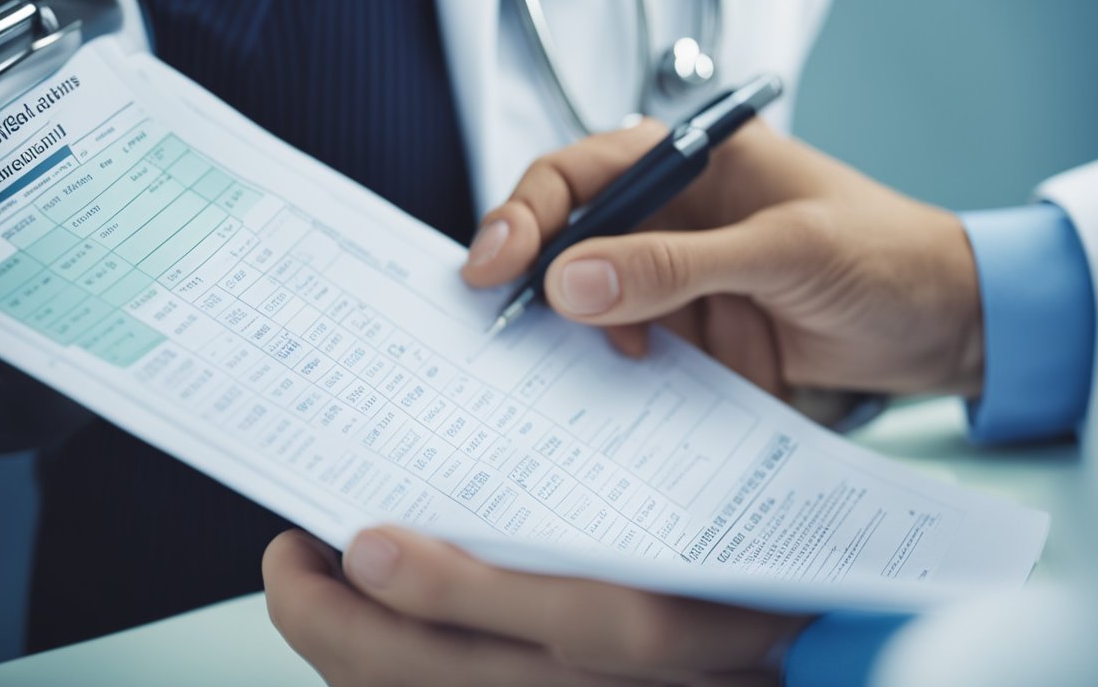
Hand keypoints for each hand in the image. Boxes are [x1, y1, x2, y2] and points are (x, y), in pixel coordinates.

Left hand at [263, 527, 804, 686]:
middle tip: (293, 568)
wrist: (804, 663)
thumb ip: (650, 483)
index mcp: (682, 620)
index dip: (455, 591)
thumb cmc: (776, 578)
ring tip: (310, 596)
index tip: (370, 540)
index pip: (570, 621)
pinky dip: (391, 685)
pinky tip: (359, 643)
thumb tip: (533, 436)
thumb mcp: (742, 518)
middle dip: (352, 636)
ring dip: (354, 666)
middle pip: (470, 685)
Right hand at [462, 120, 983, 405]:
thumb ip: (677, 264)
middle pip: (571, 235)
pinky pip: (630, 347)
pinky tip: (615, 385)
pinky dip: (610, 367)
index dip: (526, 213)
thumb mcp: (783, 251)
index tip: (493, 264)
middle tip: (501, 325)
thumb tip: (572, 279)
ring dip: (572, 330)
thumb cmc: (885, 254)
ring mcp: (680, 276)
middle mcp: (675, 214)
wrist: (948, 324)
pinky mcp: (694, 330)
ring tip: (575, 362)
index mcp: (694, 162)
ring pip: (591, 298)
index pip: (582, 173)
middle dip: (532, 277)